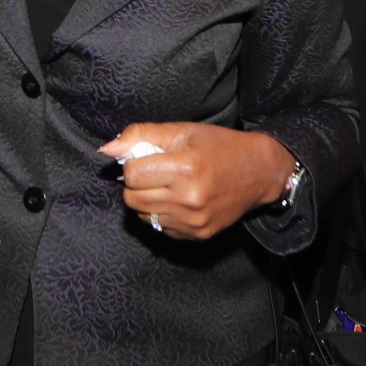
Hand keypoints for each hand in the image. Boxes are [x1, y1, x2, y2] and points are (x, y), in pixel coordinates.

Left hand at [101, 122, 293, 240]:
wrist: (259, 172)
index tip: (148, 158)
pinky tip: (179, 200)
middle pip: (132, 198)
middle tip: (155, 172)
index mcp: (186, 168)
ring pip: (143, 215)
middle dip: (137, 184)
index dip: (134, 163)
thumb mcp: (182, 131)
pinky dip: (162, 214)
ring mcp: (194, 220)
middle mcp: (189, 198)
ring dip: (147, 200)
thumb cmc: (219, 147)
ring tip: (168, 186)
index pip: (132, 174)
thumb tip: (106, 149)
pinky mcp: (197, 234)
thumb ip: (141, 135)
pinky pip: (160, 227)